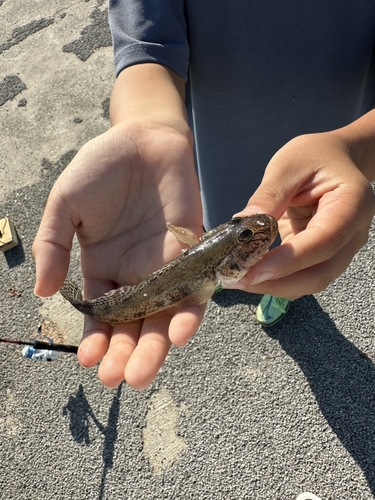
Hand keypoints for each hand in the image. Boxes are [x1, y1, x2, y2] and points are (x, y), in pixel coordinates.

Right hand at [33, 122, 203, 388]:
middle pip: (134, 324)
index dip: (95, 338)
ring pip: (164, 315)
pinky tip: (179, 332)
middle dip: (126, 353)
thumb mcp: (66, 204)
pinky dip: (188, 311)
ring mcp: (165, 266)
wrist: (145, 138)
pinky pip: (194, 288)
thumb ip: (53, 245)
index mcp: (102, 268)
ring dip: (155, 345)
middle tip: (118, 379)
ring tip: (144, 371)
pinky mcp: (193, 253)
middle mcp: (135, 275)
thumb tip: (42, 291)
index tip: (88, 360)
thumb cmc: (102, 167)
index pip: (100, 315)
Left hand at [233, 132, 374, 298]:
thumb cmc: (314, 156)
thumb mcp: (288, 166)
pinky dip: (275, 279)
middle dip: (276, 283)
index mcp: (351, 205)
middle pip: (319, 274)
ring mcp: (339, 249)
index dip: (288, 261)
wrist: (335, 159)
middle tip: (236, 279)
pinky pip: (301, 276)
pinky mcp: (322, 257)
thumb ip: (269, 196)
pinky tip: (248, 273)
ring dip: (273, 286)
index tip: (253, 271)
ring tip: (236, 278)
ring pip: (310, 281)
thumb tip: (242, 229)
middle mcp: (352, 234)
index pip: (323, 242)